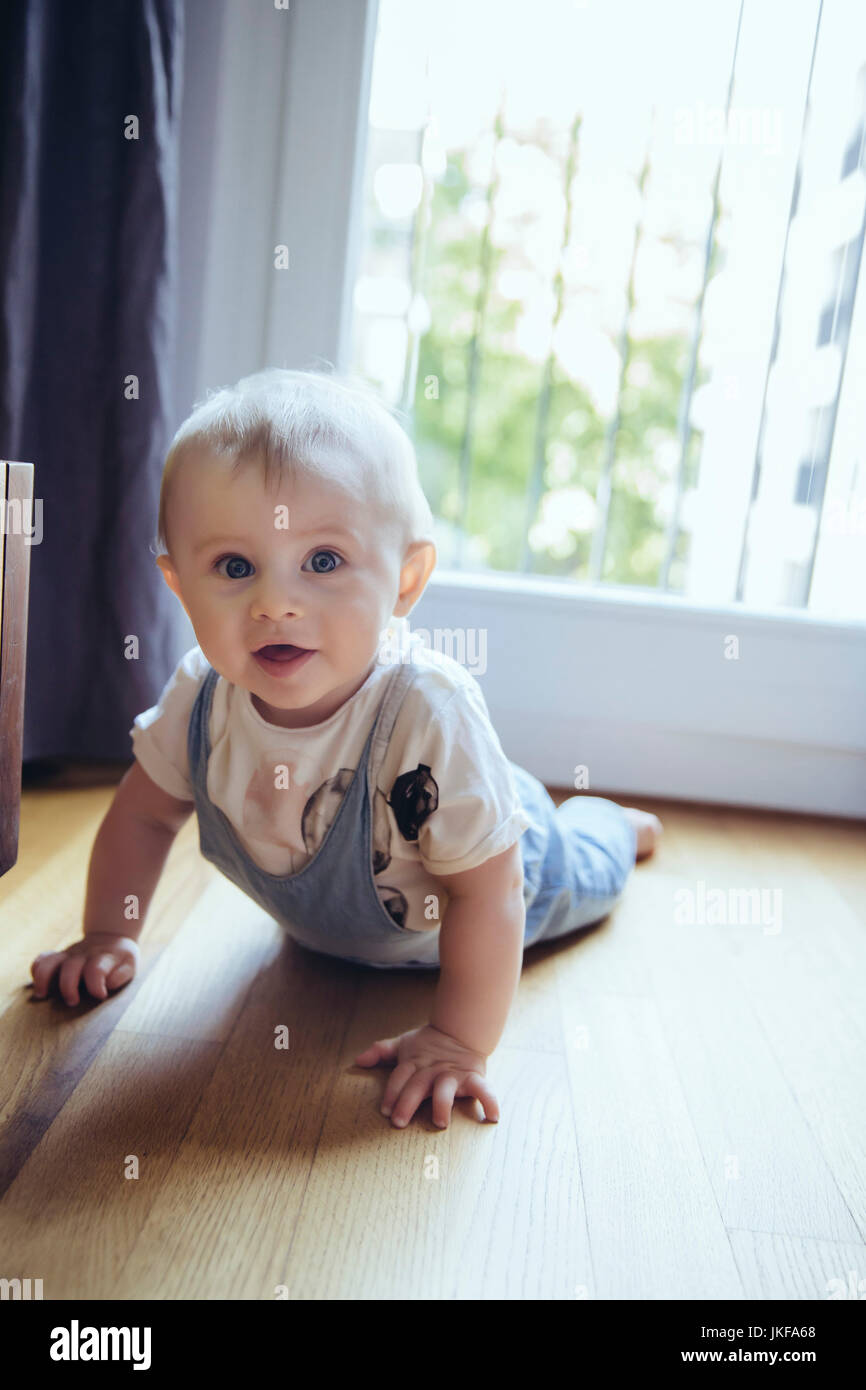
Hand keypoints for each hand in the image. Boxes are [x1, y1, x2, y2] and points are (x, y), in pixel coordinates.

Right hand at [30, 933, 139, 1005]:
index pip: (97, 968)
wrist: (111, 936)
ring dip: (44, 978)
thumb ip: (121, 974)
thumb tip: (107, 984)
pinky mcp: (60, 956)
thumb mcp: (130, 964)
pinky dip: (37, 970)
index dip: (96, 985)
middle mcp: (85, 954)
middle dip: (68, 986)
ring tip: (42, 995)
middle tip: (72, 1001)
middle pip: (71, 967)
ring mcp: (70, 954)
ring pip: (51, 961)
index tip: (100, 996)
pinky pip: (43, 959)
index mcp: (104, 956)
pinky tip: (38, 984)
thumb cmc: (120, 958)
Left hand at [354, 1023, 498, 1129]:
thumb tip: (358, 1060)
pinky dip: (490, 1101)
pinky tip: (492, 1117)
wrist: (462, 1029)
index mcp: (415, 1063)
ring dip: (442, 1104)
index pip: (400, 1077)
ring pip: (446, 1089)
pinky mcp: (473, 1077)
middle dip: (407, 1102)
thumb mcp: (404, 1045)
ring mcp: (453, 1074)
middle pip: (417, 1085)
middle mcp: (432, 1070)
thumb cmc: (428, 1044)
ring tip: (439, 1122)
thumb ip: (382, 1052)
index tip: (385, 1110)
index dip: (392, 1093)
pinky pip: (484, 1089)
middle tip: (399, 1122)